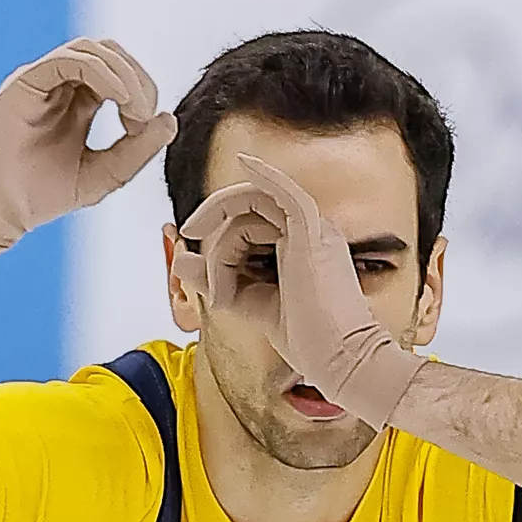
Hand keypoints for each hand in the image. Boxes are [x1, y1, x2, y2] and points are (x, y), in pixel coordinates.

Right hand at [0, 38, 174, 280]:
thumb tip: (169, 118)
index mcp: (78, 103)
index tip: (145, 130)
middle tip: (143, 117)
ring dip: (124, 74)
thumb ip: (136, 150)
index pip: (122, 75)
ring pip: (94, 49)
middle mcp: (60, 85)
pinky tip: (119, 100)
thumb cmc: (40, 197)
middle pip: (112, 54)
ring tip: (133, 110)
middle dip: (138, 79)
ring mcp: (42, 80)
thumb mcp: (102, 176)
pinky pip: (70, 59)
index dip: (143, 93)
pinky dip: (102, 73)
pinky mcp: (26, 81)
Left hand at [178, 157, 427, 428]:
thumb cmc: (309, 340)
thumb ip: (218, 280)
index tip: (194, 268)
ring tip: (224, 294)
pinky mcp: (312, 231)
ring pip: (249, 212)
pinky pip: (284, 190)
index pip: (247, 224)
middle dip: (212, 236)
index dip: (217, 243)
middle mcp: (309, 231)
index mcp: (300, 245)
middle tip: (190, 254)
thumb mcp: (249, 303)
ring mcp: (313, 228)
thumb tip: (182, 260)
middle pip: (243, 213)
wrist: (339, 360)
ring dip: (223, 250)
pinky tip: (244, 161)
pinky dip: (264, 174)